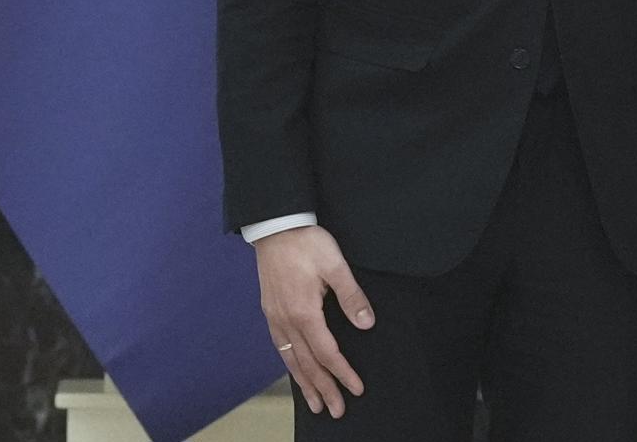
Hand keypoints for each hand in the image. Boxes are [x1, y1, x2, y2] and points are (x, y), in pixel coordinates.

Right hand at [254, 224, 373, 417]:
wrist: (275, 226)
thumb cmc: (306, 243)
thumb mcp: (335, 264)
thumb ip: (351, 295)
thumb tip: (366, 323)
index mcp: (305, 312)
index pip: (328, 353)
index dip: (342, 373)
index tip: (356, 389)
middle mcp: (287, 321)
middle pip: (308, 364)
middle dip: (323, 389)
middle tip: (336, 410)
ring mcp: (275, 318)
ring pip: (291, 360)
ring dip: (304, 384)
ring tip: (315, 403)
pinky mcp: (270, 311)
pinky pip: (280, 347)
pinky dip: (290, 365)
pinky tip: (296, 371)